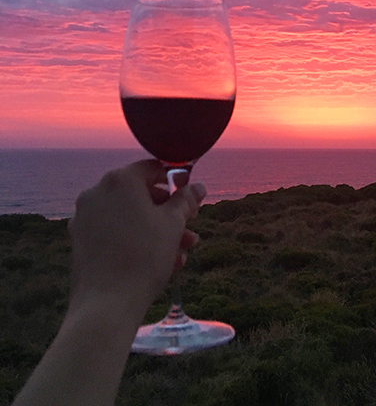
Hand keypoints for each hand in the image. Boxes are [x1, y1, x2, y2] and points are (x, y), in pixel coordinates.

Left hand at [68, 160, 205, 321]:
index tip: (191, 198)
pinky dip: (137, 239)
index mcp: (120, 180)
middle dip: (169, 211)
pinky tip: (161, 260)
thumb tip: (197, 187)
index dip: (177, 181)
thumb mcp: (173, 223)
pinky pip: (116, 231)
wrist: (107, 304)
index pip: (153, 168)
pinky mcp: (81, 240)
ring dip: (158, 229)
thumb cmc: (144, 256)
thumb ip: (186, 200)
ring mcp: (85, 217)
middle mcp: (97, 192)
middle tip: (190, 226)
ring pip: (130, 215)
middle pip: (141, 193)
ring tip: (182, 251)